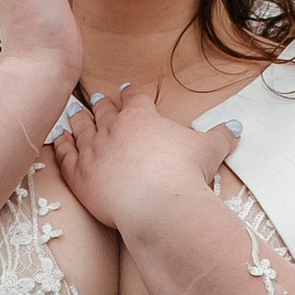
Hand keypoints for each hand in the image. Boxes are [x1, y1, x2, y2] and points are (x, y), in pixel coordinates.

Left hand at [50, 80, 235, 245]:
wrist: (158, 204)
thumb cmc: (184, 175)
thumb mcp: (209, 150)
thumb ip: (221, 135)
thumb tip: (235, 127)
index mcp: (142, 117)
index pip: (135, 99)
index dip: (131, 94)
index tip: (127, 90)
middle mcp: (113, 128)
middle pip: (104, 110)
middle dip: (102, 104)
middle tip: (97, 99)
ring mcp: (93, 150)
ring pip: (81, 127)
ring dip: (78, 119)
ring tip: (75, 112)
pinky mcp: (79, 175)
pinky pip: (65, 154)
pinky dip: (61, 145)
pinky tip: (59, 139)